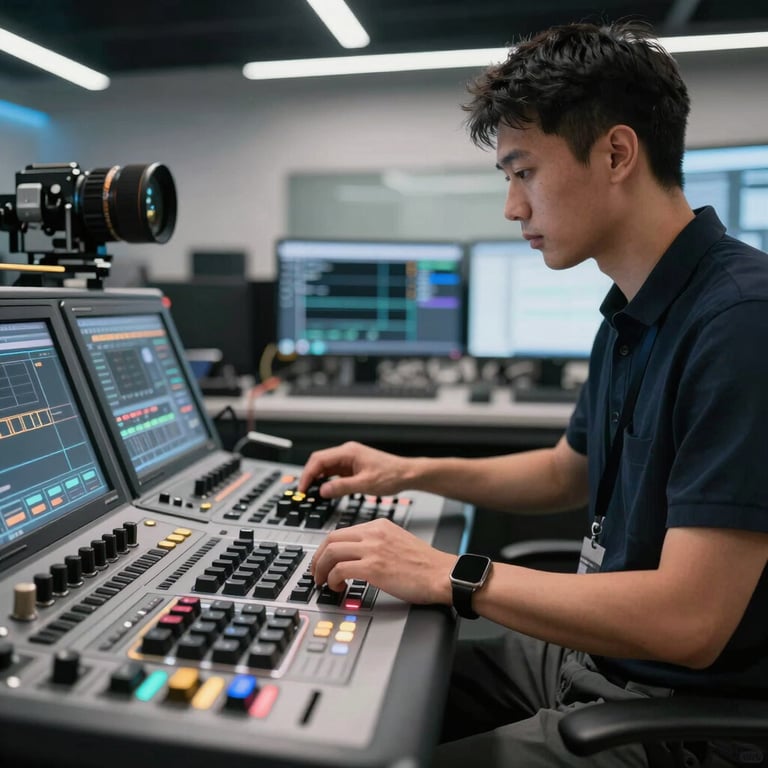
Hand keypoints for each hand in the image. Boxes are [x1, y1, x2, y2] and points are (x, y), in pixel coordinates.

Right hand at [298, 441, 412, 497]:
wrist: (407, 474)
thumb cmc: (391, 475)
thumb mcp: (365, 484)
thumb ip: (342, 487)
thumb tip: (323, 491)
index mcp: (348, 452)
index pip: (319, 460)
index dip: (307, 474)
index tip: (303, 488)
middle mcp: (347, 452)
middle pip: (319, 461)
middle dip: (310, 476)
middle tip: (304, 492)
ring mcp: (349, 459)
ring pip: (326, 467)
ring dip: (318, 479)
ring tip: (311, 493)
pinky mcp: (352, 467)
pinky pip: (334, 472)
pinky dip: (327, 481)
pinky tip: (325, 490)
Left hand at [310, 518, 454, 605]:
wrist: (442, 575)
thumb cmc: (426, 565)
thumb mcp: (398, 541)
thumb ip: (378, 542)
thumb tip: (358, 556)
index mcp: (379, 526)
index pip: (342, 532)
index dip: (327, 548)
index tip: (324, 560)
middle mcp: (374, 533)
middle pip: (332, 539)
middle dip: (319, 558)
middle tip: (317, 572)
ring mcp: (373, 549)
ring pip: (331, 553)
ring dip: (321, 570)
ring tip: (323, 582)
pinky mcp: (373, 567)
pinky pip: (340, 570)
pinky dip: (333, 579)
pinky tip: (337, 587)